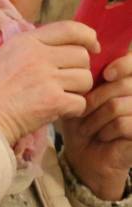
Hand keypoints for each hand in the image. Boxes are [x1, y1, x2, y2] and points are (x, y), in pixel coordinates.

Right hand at [0, 21, 97, 144]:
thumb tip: (58, 48)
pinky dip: (73, 109)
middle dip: (78, 69)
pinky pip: (81, 102)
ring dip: (77, 90)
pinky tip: (57, 111)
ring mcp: (47, 78)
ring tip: (58, 97)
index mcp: (25, 41)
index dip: (87, 37)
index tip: (91, 47)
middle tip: (64, 82)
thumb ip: (30, 48)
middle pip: (82, 56)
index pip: (70, 28)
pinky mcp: (54, 101)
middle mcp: (39, 55)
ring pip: (85, 79)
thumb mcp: (2, 55)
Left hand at [59, 51, 131, 200]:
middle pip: (123, 84)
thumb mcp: (80, 94)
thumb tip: (83, 51)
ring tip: (88, 127)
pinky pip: (124, 123)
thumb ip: (85, 74)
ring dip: (96, 117)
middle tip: (83, 110)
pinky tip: (101, 136)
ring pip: (118, 104)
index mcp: (127, 81)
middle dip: (96, 98)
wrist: (85, 155)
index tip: (106, 73)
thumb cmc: (81, 121)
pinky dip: (106, 130)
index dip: (124, 64)